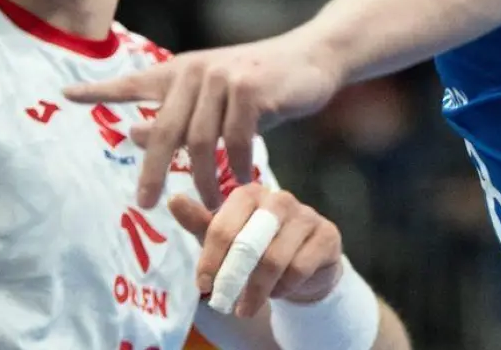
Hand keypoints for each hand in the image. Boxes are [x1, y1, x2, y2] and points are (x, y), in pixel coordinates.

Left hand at [64, 33, 341, 208]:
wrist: (312, 58)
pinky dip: (238, 167)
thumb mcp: (214, 101)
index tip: (64, 95)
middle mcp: (195, 70)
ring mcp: (222, 77)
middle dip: (152, 171)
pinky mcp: (250, 88)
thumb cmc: (262, 84)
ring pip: (199, 141)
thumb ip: (176, 116)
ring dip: (203, 178)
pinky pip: (235, 141)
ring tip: (211, 202)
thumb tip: (130, 135)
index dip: (97, 90)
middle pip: (163, 130)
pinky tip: (244, 182)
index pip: (132, 81)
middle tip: (146, 204)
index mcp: (180, 71)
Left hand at [170, 183, 342, 317]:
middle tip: (221, 303)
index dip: (210, 258)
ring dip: (257, 290)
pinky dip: (284, 287)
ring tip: (245, 307)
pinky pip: (300, 268)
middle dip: (232, 278)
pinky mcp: (327, 234)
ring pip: (275, 259)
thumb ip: (200, 222)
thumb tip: (173, 199)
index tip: (202, 285)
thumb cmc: (257, 246)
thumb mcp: (225, 238)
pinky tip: (277, 293)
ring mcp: (307, 215)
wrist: (305, 263)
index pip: (223, 224)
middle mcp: (280, 199)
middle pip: (249, 243)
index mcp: (250, 194)